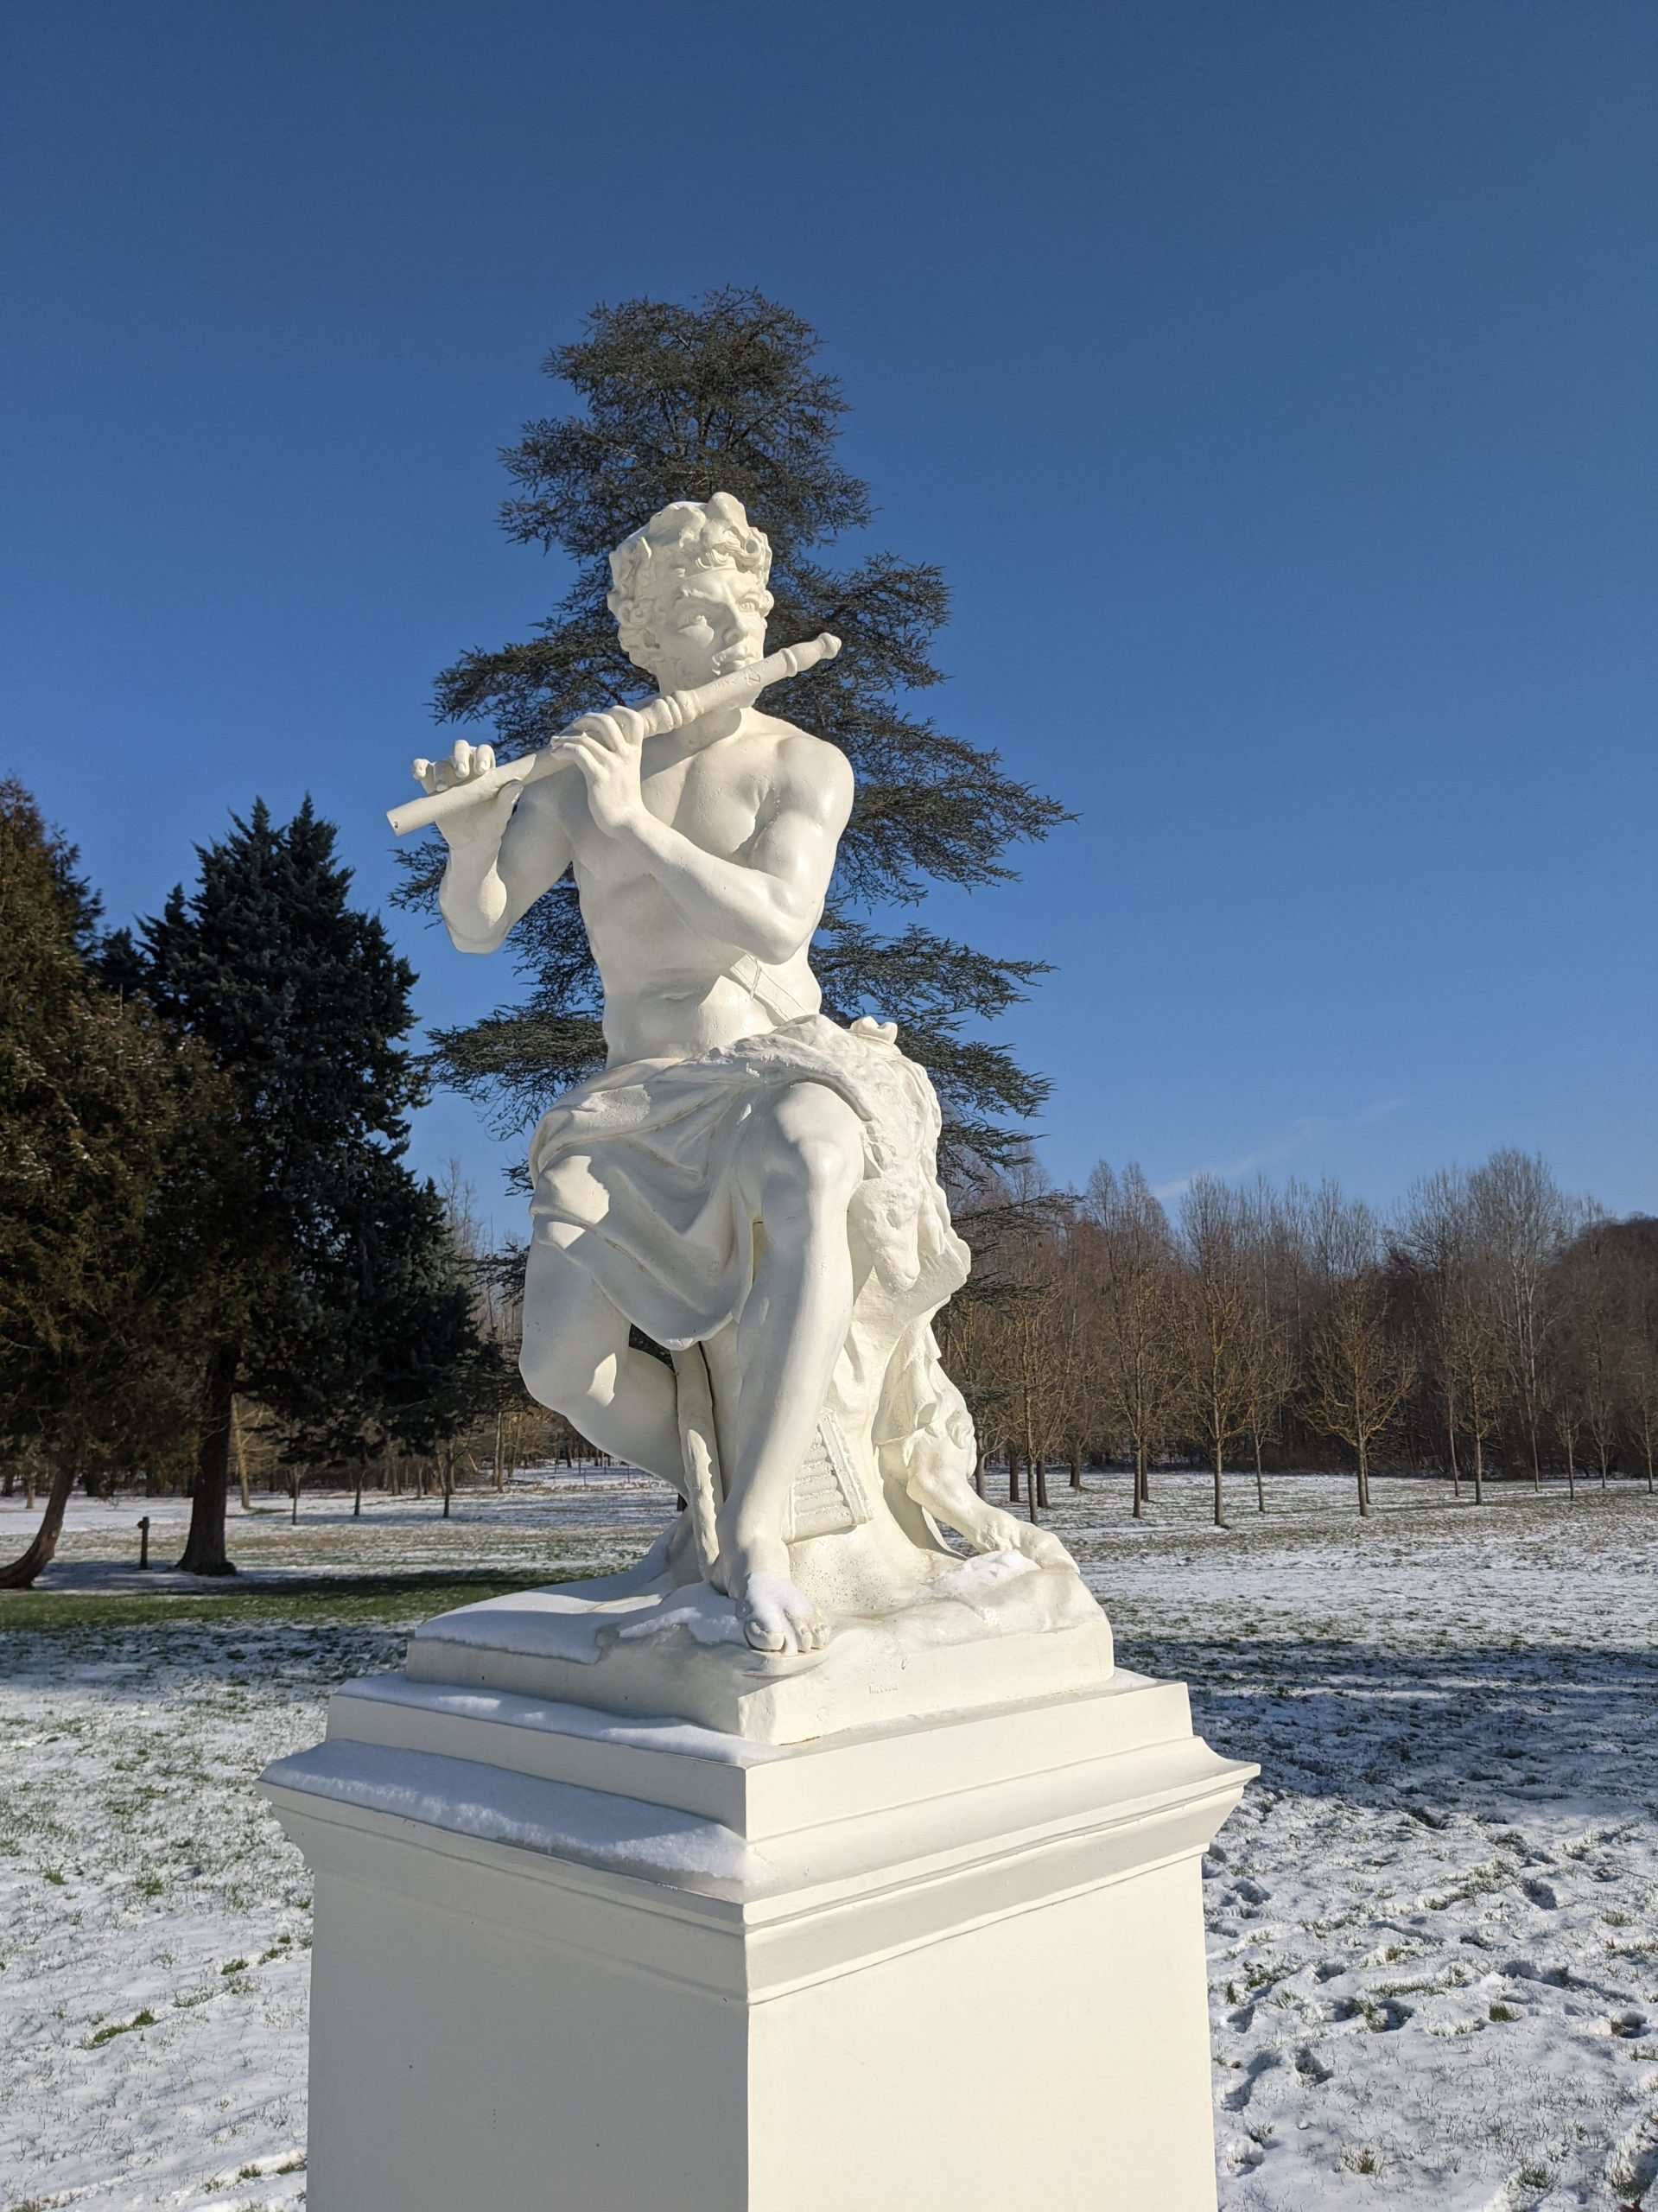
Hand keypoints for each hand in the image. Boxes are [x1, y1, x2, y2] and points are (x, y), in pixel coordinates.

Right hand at [411, 740, 521, 853]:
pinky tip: (419, 774)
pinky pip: (422, 767)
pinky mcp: (430, 784)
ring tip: (443, 789)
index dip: (482, 756)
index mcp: (485, 769)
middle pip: (460, 748)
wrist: (472, 842)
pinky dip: (418, 767)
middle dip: (460, 756)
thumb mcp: (501, 815)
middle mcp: (466, 766)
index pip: (483, 751)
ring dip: (441, 772)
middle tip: (462, 773)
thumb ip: (508, 799)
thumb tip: (516, 784)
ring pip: (441, 762)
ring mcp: (447, 774)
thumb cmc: (491, 825)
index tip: (482, 771)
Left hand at [562, 708, 646, 836]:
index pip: (634, 719)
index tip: (602, 716)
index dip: (618, 711)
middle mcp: (625, 754)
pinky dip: (563, 750)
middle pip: (606, 720)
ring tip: (555, 744)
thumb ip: (618, 755)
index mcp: (634, 751)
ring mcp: (612, 765)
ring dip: (565, 738)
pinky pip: (577, 753)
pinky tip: (556, 754)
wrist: (628, 822)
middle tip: (574, 726)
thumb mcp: (628, 771)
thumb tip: (596, 741)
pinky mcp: (598, 777)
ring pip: (585, 738)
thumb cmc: (624, 799)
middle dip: (586, 718)